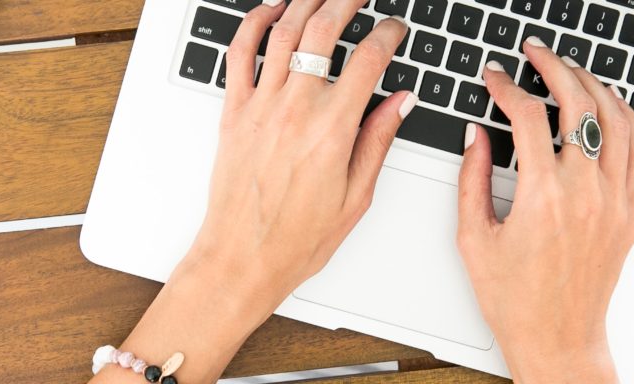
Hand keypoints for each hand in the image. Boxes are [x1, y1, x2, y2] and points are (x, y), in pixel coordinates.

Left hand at [188, 1, 411, 305]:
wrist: (242, 258)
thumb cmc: (295, 239)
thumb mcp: (356, 196)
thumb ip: (378, 140)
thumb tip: (400, 101)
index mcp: (333, 130)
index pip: (369, 59)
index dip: (388, 34)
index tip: (395, 29)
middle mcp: (296, 110)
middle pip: (323, 30)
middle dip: (347, 1)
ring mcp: (261, 107)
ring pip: (283, 32)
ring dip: (305, 2)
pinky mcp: (233, 112)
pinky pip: (239, 54)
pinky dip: (254, 23)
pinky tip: (270, 10)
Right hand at [456, 38, 633, 382]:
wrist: (557, 337)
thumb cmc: (515, 299)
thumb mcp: (474, 237)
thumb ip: (472, 178)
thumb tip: (476, 134)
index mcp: (544, 196)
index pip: (529, 116)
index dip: (507, 87)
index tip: (494, 77)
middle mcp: (586, 193)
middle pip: (579, 104)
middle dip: (554, 67)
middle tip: (536, 53)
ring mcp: (615, 201)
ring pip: (616, 120)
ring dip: (593, 85)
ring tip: (571, 70)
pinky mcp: (630, 213)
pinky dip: (624, 119)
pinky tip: (608, 106)